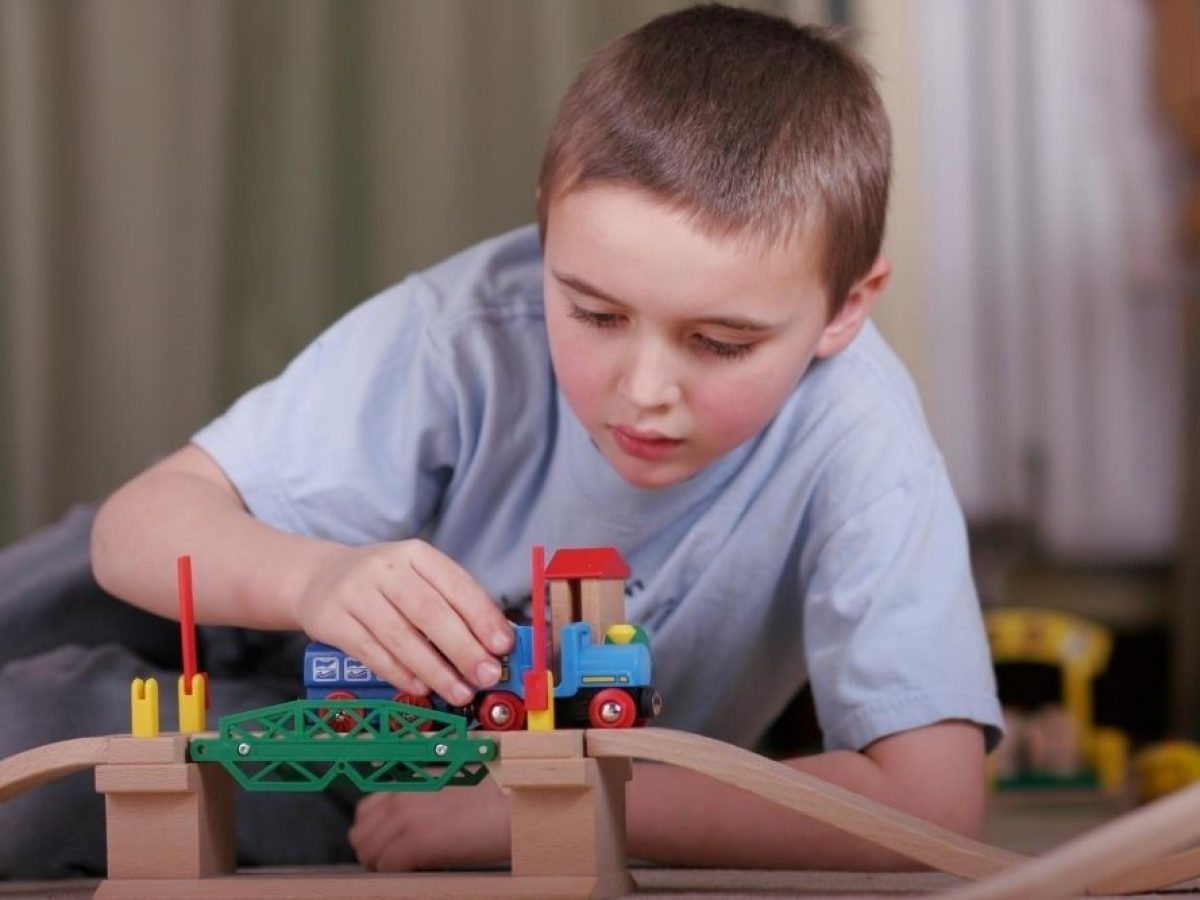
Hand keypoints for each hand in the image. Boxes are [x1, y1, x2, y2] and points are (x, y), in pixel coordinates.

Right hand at [294, 540, 513, 705]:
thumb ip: (453, 604)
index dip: (482, 616)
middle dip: (463, 649)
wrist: (318, 577)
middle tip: (485, 676)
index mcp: (416, 554)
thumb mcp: (417, 578)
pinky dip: (399, 674)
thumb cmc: (383, 584)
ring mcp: (355, 593)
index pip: (455, 584)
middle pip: (429, 612)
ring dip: (434, 670)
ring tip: (459, 691)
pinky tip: (421, 688)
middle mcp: (385, 568)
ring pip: (401, 637)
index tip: (502, 645)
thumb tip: (496, 640)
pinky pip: (371, 653)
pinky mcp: (332, 620)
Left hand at [350, 777, 510, 869]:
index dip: (375, 834)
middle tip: (396, 863)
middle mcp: (402, 797)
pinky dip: (395, 874)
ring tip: (407, 869)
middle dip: (373, 852)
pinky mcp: (418, 841)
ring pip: (368, 851)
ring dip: (382, 864)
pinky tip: (419, 871)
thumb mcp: (453, 792)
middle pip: (360, 833)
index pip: (365, 811)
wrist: (516, 801)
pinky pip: (386, 866)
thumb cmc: (496, 797)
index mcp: (411, 782)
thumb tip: (411, 831)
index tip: (389, 847)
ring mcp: (407, 818)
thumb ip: (424, 804)